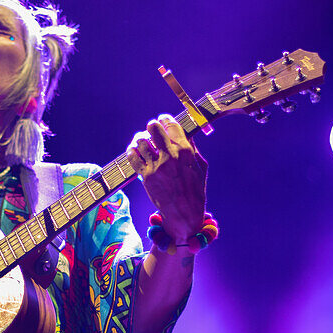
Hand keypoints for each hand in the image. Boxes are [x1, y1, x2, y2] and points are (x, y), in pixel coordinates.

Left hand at [127, 115, 207, 240]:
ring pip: (141, 142)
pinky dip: (131, 151)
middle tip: (150, 129)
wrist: (184, 212)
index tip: (162, 119)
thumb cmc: (195, 190)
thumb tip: (186, 133)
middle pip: (153, 129)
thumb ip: (192, 149)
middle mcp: (170, 156)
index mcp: (186, 151)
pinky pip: (133, 157)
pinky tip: (134, 151)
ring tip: (141, 140)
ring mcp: (157, 166)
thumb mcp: (200, 166)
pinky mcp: (146, 176)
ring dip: (140, 138)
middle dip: (151, 126)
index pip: (171, 125)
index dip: (165, 119)